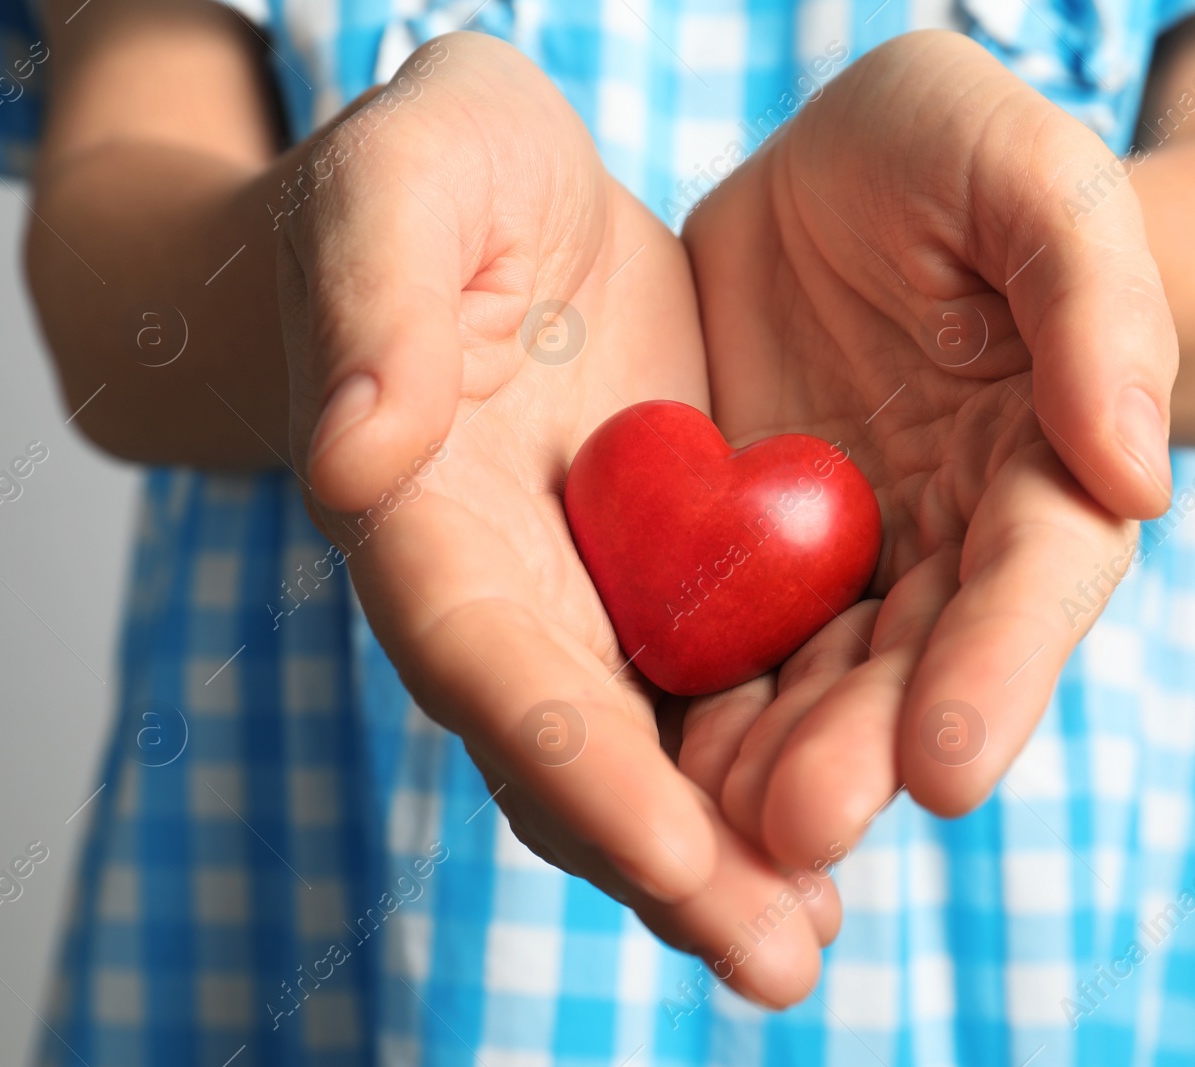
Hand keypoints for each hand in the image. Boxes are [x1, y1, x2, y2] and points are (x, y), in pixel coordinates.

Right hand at [276, 34, 834, 1006]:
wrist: (493, 198)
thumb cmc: (436, 173)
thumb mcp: (406, 179)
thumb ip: (373, 300)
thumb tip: (354, 454)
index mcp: (420, 508)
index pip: (486, 658)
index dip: (571, 759)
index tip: (668, 854)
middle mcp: (500, 584)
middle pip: (571, 750)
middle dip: (669, 860)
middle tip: (775, 956)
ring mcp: (584, 591)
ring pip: (647, 747)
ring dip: (725, 850)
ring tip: (807, 933)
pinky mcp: (662, 570)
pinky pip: (712, 683)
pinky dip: (766, 757)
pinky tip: (839, 812)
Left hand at [681, 30, 1176, 866]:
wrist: (836, 168)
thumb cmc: (955, 155)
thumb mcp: (1030, 175)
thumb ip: (1098, 305)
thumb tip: (1139, 474)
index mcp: (1047, 461)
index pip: (1036, 579)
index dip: (1000, 672)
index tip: (952, 769)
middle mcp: (952, 535)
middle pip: (919, 660)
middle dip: (866, 746)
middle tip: (802, 823)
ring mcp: (843, 552)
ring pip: (818, 673)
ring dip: (774, 756)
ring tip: (719, 824)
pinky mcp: (746, 547)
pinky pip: (723, 633)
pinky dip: (697, 700)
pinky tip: (656, 762)